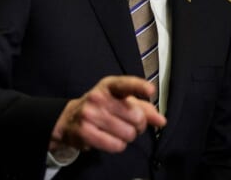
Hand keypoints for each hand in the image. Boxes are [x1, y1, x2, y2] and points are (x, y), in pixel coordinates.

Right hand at [50, 76, 165, 152]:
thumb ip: (144, 108)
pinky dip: (119, 145)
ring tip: (119, 131)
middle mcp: (98, 97)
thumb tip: (161, 120)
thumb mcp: (121, 100)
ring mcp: (89, 114)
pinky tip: (112, 139)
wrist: (69, 119)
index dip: (139, 87)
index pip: (126, 84)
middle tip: (130, 124)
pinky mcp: (84, 132)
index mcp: (109, 85)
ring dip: (129, 136)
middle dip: (139, 125)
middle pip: (136, 117)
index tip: (151, 90)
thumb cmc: (102, 107)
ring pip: (128, 133)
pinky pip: (116, 145)